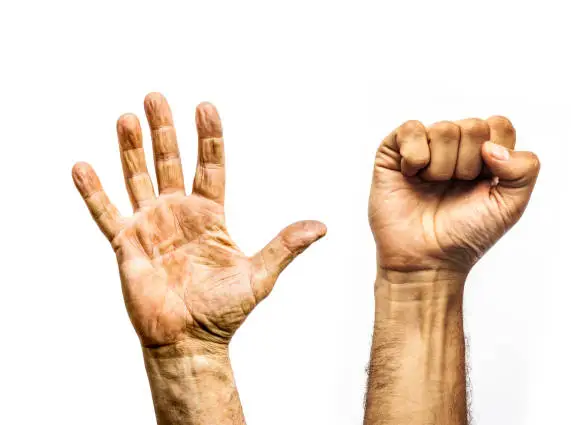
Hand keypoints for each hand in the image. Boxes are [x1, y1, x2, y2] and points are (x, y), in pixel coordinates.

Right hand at [72, 93, 325, 348]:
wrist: (190, 341)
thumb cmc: (224, 311)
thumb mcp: (259, 274)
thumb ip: (285, 246)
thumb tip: (321, 226)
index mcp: (209, 216)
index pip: (210, 167)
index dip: (208, 137)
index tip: (206, 106)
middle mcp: (178, 214)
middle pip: (169, 162)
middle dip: (163, 130)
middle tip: (155, 97)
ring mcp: (151, 227)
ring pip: (138, 178)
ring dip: (131, 148)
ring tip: (126, 117)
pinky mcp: (126, 245)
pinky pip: (106, 213)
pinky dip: (93, 192)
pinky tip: (82, 167)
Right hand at [369, 117, 538, 273]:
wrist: (426, 259)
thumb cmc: (465, 235)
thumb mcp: (510, 205)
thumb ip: (525, 169)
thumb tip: (491, 146)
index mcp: (484, 154)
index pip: (498, 124)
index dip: (495, 153)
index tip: (483, 182)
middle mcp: (454, 146)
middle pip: (473, 127)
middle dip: (467, 165)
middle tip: (454, 189)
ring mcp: (423, 146)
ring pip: (444, 129)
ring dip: (441, 167)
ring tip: (431, 186)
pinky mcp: (393, 151)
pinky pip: (411, 129)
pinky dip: (415, 156)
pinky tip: (412, 176)